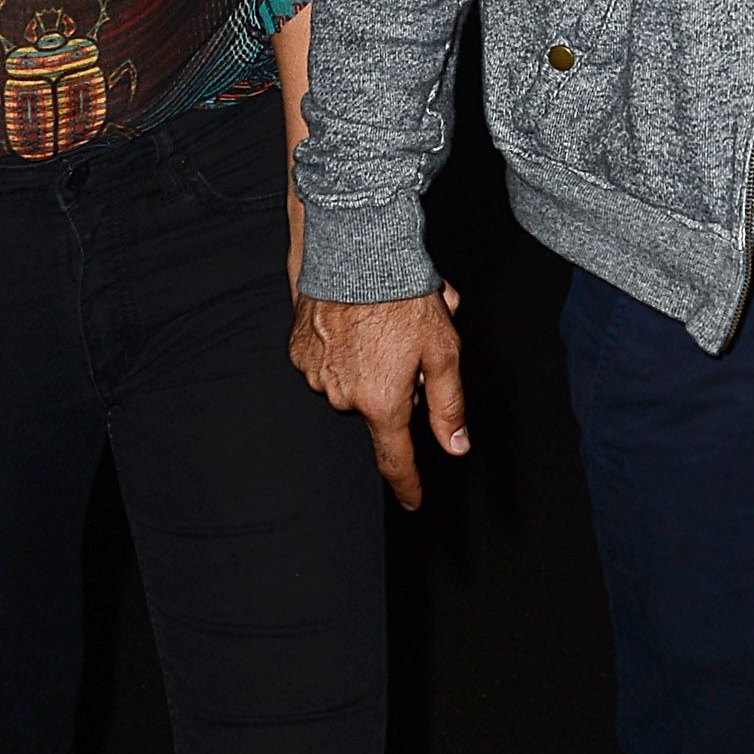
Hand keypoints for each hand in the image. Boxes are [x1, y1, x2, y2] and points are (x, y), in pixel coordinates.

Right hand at [289, 288, 467, 510]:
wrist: (355, 253)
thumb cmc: (402, 297)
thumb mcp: (443, 351)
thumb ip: (448, 406)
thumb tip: (455, 446)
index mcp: (382, 402)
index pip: (395, 459)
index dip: (407, 483)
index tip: (413, 500)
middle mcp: (344, 396)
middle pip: (378, 409)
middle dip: (396, 387)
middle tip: (410, 346)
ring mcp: (317, 375)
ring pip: (352, 386)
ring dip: (369, 367)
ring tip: (382, 325)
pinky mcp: (299, 352)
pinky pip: (327, 364)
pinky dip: (341, 351)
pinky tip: (354, 321)